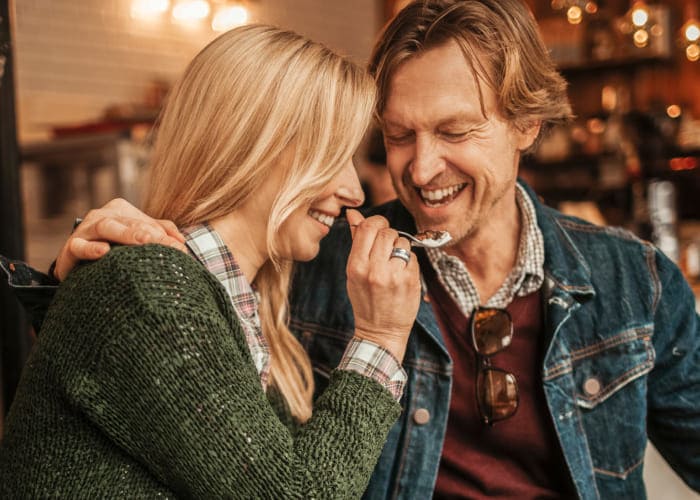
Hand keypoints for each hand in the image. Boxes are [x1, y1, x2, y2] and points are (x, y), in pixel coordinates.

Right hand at [53, 198, 186, 280]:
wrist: (78, 268)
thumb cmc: (112, 252)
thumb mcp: (136, 242)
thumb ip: (159, 235)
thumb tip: (181, 240)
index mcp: (120, 211)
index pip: (146, 222)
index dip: (164, 236)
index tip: (181, 250)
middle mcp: (103, 216)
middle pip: (130, 223)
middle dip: (151, 234)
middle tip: (168, 244)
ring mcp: (85, 230)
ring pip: (106, 227)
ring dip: (126, 234)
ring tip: (144, 240)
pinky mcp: (70, 248)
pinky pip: (79, 246)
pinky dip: (90, 248)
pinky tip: (104, 251)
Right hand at [345, 209, 420, 361]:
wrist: (380, 332)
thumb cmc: (365, 299)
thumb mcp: (354, 271)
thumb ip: (356, 241)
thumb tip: (353, 213)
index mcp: (355, 266)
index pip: (368, 227)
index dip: (376, 222)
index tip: (379, 228)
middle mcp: (374, 270)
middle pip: (387, 232)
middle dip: (389, 236)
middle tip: (387, 249)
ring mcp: (393, 276)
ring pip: (403, 242)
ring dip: (400, 249)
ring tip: (394, 265)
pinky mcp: (410, 281)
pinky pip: (413, 257)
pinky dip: (409, 262)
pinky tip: (402, 275)